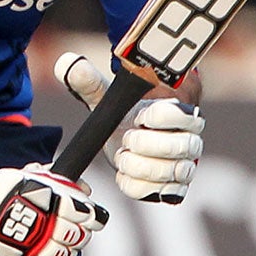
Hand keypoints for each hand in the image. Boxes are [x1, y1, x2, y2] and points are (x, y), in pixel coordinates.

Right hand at [0, 164, 107, 255]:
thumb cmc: (4, 190)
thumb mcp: (32, 176)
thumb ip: (58, 179)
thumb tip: (83, 186)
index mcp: (58, 203)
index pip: (90, 215)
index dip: (91, 217)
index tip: (85, 216)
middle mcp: (53, 226)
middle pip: (80, 237)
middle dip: (77, 233)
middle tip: (66, 229)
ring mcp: (41, 248)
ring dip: (63, 251)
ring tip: (52, 243)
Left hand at [54, 53, 204, 203]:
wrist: (129, 145)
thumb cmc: (124, 117)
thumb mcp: (107, 99)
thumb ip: (89, 82)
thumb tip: (65, 62)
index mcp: (182, 112)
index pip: (180, 114)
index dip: (156, 117)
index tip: (138, 116)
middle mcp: (191, 140)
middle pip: (178, 147)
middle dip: (144, 145)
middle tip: (127, 139)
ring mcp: (186, 166)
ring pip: (170, 172)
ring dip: (138, 166)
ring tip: (124, 156)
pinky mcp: (176, 189)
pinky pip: (161, 193)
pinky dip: (137, 185)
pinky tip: (125, 173)